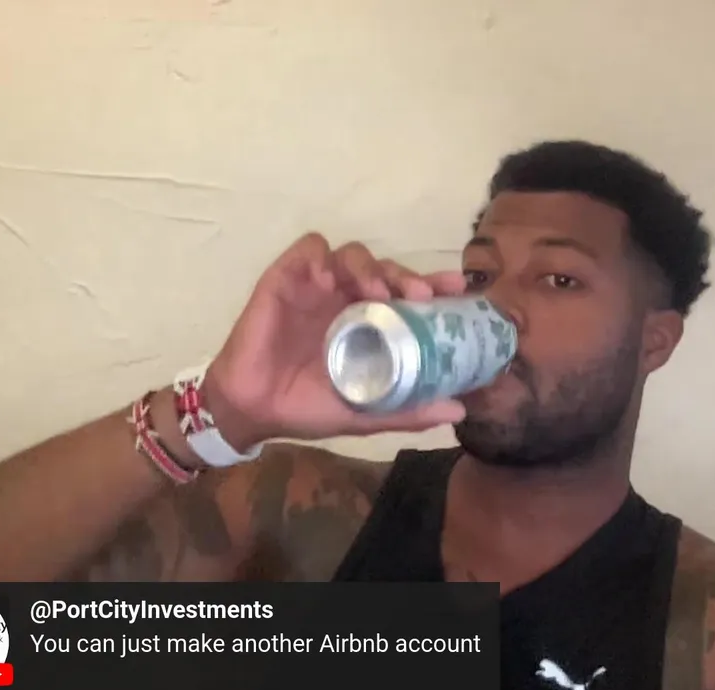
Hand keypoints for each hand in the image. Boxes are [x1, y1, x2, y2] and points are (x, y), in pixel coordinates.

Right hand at [201, 233, 468, 445]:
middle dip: (406, 275)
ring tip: (377, 293)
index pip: (408, 292)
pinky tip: (329, 281)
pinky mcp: (284, 280)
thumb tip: (459, 411)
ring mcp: (317, 287)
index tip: (458, 289)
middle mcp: (348, 299)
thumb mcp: (365, 412)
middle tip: (420, 293)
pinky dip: (322, 258)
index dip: (434, 284)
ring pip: (351, 254)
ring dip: (369, 267)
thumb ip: (408, 410)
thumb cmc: (310, 408)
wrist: (255, 412)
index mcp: (370, 323)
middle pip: (385, 268)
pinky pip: (308, 251)